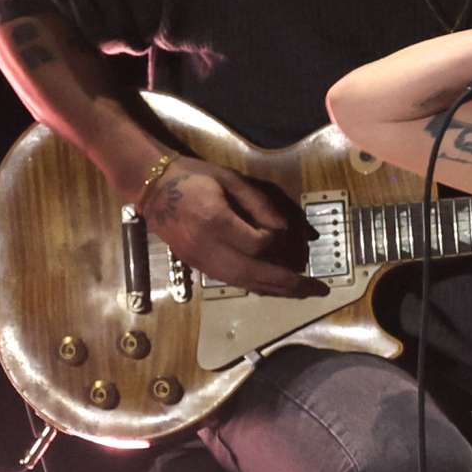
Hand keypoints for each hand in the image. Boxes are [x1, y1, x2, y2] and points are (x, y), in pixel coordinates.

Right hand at [140, 157, 328, 297]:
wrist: (154, 190)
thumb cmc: (196, 178)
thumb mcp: (231, 180)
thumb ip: (260, 204)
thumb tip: (288, 229)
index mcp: (216, 222)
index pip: (258, 244)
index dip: (277, 239)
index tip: (284, 230)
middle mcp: (208, 248)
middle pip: (255, 274)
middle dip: (290, 284)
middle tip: (318, 289)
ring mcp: (201, 262)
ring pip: (245, 284)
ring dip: (277, 291)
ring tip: (304, 293)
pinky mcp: (199, 268)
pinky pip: (233, 283)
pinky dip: (258, 287)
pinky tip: (276, 288)